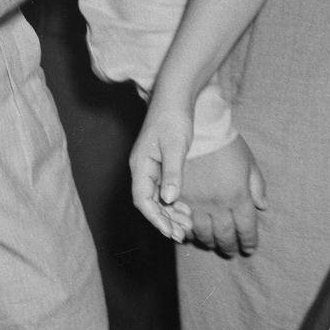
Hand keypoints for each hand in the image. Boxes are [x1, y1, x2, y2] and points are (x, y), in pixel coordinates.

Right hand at [131, 97, 195, 241]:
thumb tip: (169, 199)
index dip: (156, 218)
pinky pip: (164, 189)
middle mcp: (142, 168)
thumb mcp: (175, 145)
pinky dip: (175, 201)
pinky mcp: (160, 162)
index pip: (142, 200)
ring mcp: (150, 166)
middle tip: (183, 234)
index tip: (171, 232)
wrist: (176, 95)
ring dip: (170, 213)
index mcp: (140, 165)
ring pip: (157, 198)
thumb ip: (172, 172)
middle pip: (149, 203)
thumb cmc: (174, 117)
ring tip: (188, 226)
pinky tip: (188, 209)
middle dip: (164, 220)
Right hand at [177, 135, 267, 256]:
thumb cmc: (228, 144)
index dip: (249, 241)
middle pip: (225, 235)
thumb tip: (263, 206)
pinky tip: (195, 235)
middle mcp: (218, 204)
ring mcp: (197, 203)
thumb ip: (257, 186)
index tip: (251, 248)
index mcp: (238, 195)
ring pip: (203, 234)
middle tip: (234, 252)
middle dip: (231, 247)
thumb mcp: (249, 162)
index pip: (246, 228)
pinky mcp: (180, 199)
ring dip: (211, 243)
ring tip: (216, 246)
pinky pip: (185, 224)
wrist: (200, 129)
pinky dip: (191, 233)